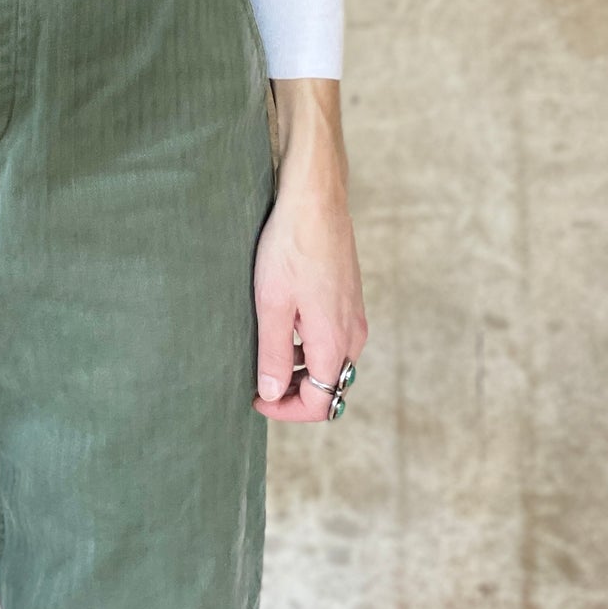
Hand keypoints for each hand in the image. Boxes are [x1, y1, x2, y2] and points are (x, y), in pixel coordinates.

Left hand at [251, 78, 366, 422]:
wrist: (315, 198)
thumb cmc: (290, 247)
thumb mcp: (271, 305)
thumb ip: (272, 354)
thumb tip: (271, 393)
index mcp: (335, 342)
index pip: (319, 402)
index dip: (284, 410)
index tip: (254, 400)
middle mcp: (353, 334)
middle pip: (329, 385)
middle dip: (294, 393)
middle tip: (257, 382)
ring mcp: (353, 315)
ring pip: (331, 361)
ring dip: (300, 367)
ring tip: (263, 350)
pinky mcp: (348, 297)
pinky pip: (332, 337)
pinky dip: (307, 344)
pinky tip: (281, 322)